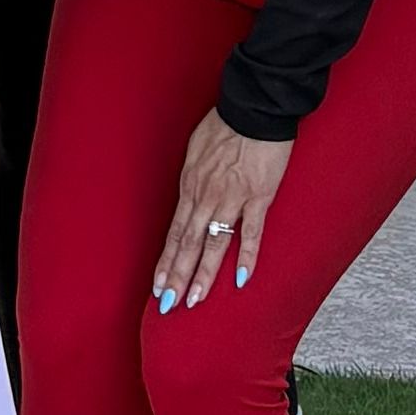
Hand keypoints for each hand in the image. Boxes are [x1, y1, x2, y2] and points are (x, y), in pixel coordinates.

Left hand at [153, 108, 293, 307]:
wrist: (252, 109)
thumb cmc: (224, 126)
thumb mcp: (195, 151)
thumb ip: (193, 178)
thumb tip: (190, 195)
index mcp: (190, 187)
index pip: (175, 232)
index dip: (166, 261)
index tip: (157, 285)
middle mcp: (205, 197)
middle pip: (188, 244)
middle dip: (176, 276)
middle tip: (168, 305)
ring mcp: (231, 199)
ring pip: (213, 244)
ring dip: (203, 274)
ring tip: (194, 300)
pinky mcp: (258, 197)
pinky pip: (251, 233)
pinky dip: (246, 257)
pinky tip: (239, 280)